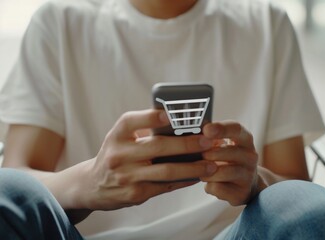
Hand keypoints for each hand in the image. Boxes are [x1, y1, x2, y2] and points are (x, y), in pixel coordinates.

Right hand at [77, 109, 216, 210]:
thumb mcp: (121, 138)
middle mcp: (119, 154)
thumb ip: (143, 129)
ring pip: (166, 171)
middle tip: (208, 141)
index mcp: (117, 135)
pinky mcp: (135, 193)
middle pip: (157, 146)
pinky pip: (165, 186)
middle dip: (187, 144)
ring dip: (192, 167)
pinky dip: (184, 180)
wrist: (93, 185)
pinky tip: (196, 176)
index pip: (132, 122)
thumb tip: (179, 123)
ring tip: (211, 164)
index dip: (151, 116)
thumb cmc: (115, 154)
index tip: (170, 114)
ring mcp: (127, 176)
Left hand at [200, 121, 259, 205]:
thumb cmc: (226, 158)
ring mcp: (248, 175)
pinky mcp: (242, 193)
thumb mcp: (222, 144)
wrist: (245, 184)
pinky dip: (209, 186)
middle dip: (208, 154)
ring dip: (206, 172)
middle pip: (227, 151)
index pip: (236, 129)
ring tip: (202, 171)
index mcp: (245, 139)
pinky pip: (218, 188)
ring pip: (221, 172)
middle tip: (200, 156)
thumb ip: (210, 138)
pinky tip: (210, 183)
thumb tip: (190, 136)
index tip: (206, 130)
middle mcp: (250, 156)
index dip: (221, 128)